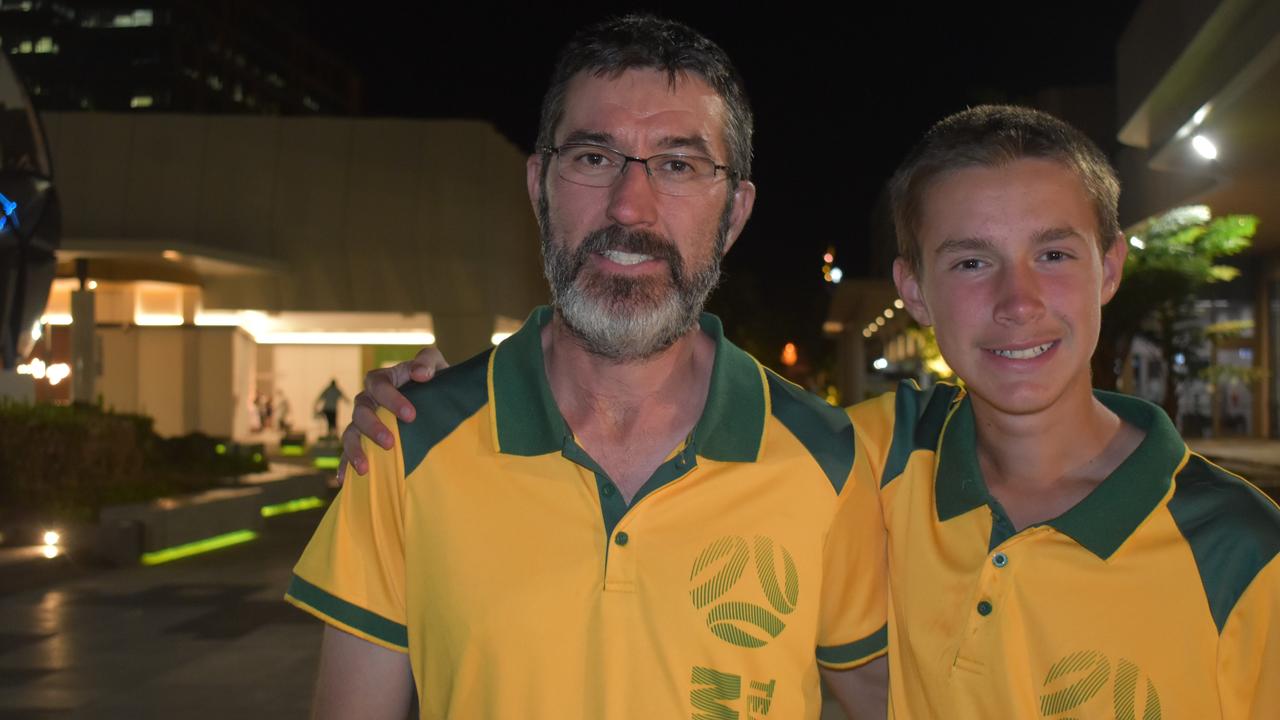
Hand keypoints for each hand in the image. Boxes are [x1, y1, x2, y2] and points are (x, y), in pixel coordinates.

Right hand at [337, 346, 448, 482]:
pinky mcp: (363, 440)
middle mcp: (369, 400)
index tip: (411, 415)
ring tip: (366, 468)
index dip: (391, 399)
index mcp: (384, 379)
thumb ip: (427, 361)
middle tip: (390, 442)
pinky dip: (345, 465)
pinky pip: (347, 452)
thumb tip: (420, 374)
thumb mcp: (436, 364)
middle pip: (361, 411)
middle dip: (373, 427)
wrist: (435, 401)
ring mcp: (363, 421)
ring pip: (350, 432)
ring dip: (356, 449)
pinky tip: (345, 480)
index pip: (379, 384)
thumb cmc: (433, 381)